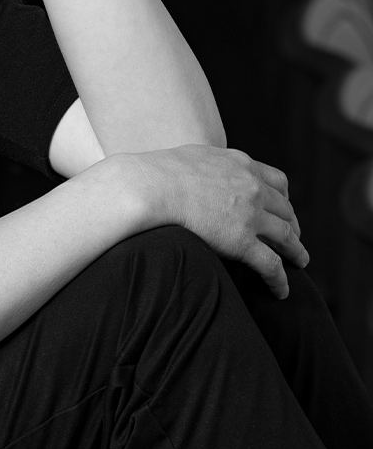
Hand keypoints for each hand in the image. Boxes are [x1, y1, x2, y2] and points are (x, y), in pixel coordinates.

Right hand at [118, 145, 307, 298]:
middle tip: (294, 239)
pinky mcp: (241, 241)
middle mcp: (252, 187)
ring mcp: (250, 214)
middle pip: (285, 210)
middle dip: (293, 225)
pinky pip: (270, 264)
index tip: (284, 210)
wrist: (148, 187)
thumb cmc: (156, 173)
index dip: (284, 199)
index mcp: (241, 165)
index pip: (277, 181)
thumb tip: (194, 171)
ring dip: (296, 251)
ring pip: (286, 237)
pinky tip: (281, 291)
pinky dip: (280, 279)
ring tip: (300, 262)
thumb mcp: (192, 157)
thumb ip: (206, 164)